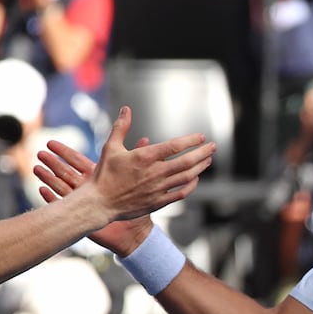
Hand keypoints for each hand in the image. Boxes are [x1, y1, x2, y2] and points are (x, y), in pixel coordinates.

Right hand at [34, 107, 213, 252]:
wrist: (99, 203)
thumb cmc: (103, 175)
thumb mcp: (110, 147)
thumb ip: (121, 127)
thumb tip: (126, 109)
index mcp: (145, 157)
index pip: (174, 146)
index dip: (191, 140)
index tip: (201, 137)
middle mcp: (155, 173)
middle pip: (186, 162)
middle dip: (202, 153)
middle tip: (213, 147)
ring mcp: (157, 189)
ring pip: (186, 177)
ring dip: (200, 167)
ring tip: (208, 160)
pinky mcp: (157, 202)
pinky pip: (180, 194)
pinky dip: (190, 186)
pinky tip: (195, 180)